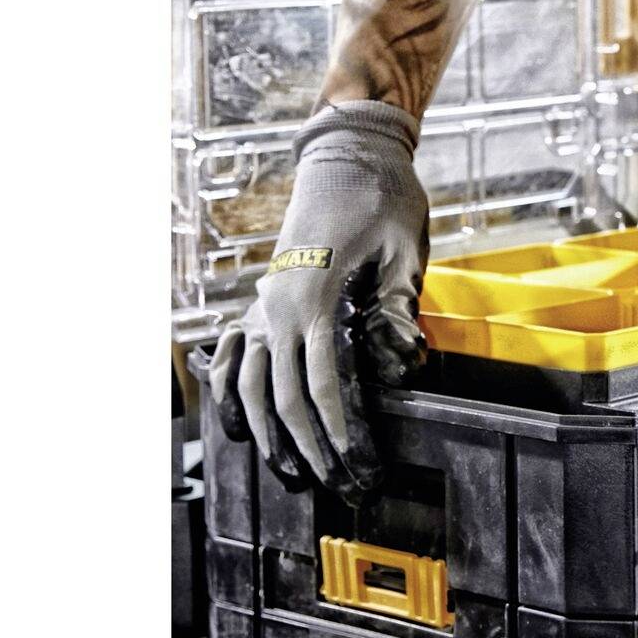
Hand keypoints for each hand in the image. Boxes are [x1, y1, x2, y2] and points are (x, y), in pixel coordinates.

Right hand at [206, 101, 429, 502]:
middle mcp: (278, 305)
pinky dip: (231, 393)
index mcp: (316, 295)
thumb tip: (405, 358)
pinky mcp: (262, 298)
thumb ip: (399, 304)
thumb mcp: (404, 247)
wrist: (347, 154)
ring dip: (268, 433)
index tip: (354, 463)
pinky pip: (235, 356)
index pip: (323, 380)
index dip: (338, 427)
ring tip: (292, 472)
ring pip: (250, 384)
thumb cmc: (383, 198)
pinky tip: (240, 425)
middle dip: (312, 445)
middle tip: (340, 484)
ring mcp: (263, 303)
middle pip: (284, 394)